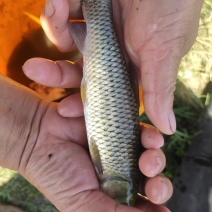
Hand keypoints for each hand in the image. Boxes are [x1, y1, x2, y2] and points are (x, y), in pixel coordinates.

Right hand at [14, 58, 168, 211]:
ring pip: (152, 157)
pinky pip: (143, 133)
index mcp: (113, 195)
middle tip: (154, 184)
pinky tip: (148, 138)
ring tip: (148, 158)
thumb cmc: (58, 173)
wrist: (41, 136)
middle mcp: (121, 173)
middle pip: (152, 182)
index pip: (143, 206)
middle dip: (160, 185)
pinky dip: (150, 137)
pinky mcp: (120, 129)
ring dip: (156, 159)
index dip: (155, 206)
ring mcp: (122, 150)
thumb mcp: (83, 205)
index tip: (161, 207)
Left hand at [39, 0, 202, 134]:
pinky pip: (61, 12)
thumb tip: (169, 129)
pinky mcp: (85, 2)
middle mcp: (111, 49)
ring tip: (60, 12)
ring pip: (64, 40)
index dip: (83, 103)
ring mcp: (97, 26)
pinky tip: (64, 1)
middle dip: (54, 74)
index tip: (64, 110)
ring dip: (56, 30)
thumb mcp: (163, 53)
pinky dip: (57, 8)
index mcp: (128, 66)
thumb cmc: (170, 10)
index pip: (102, 92)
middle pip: (76, 70)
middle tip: (34, 71)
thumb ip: (159, 91)